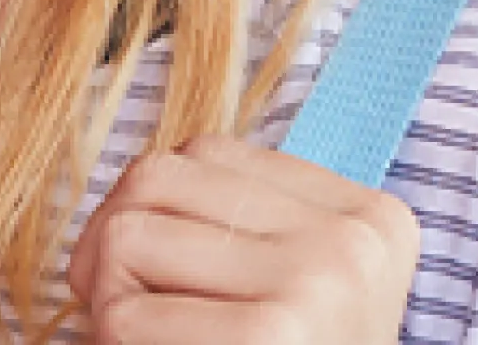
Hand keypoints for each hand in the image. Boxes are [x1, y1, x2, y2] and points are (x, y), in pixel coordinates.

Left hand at [71, 132, 421, 343]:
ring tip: (144, 341)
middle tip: (118, 307)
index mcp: (371, 217)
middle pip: (156, 179)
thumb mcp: (301, 291)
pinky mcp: (272, 335)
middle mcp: (354, 239)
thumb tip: (134, 188)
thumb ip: (247, 228)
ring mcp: (319, 282)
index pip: (205, 152)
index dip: (149, 207)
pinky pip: (123, 317)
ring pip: (127, 237)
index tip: (153, 273)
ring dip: (107, 301)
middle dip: (109, 245)